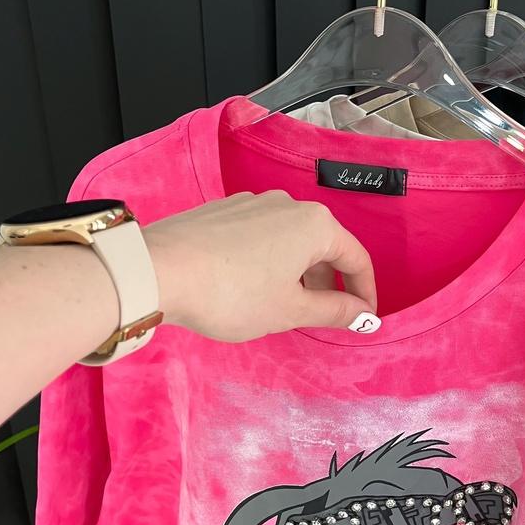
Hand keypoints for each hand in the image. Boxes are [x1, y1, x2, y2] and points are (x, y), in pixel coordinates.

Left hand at [144, 191, 377, 341]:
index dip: (364, 293)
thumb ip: (334, 311)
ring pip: (290, 241)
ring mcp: (252, 204)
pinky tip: (247, 287)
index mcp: (315, 225)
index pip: (356, 258)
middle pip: (323, 247)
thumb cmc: (233, 293)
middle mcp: (288, 205)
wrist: (159, 271)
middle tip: (319, 319)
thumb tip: (365, 315)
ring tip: (278, 307)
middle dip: (328, 284)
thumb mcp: (291, 310)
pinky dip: (268, 262)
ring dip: (297, 274)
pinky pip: (261, 237)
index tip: (362, 320)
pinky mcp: (223, 211)